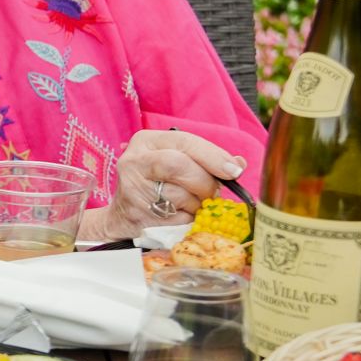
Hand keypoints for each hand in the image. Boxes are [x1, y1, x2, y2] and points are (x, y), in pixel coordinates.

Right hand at [90, 130, 246, 239]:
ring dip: (196, 204)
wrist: (123, 217)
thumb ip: (205, 160)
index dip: (213, 157)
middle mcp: (134, 161)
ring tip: (190, 204)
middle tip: (212, 193)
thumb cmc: (156, 184)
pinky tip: (179, 216)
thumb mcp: (177, 162)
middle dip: (205, 182)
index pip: (185, 142)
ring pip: (180, 195)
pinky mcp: (138, 214)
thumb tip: (238, 164)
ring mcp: (133, 188)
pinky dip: (187, 219)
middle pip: (180, 166)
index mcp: (146, 141)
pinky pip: (177, 217)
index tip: (235, 171)